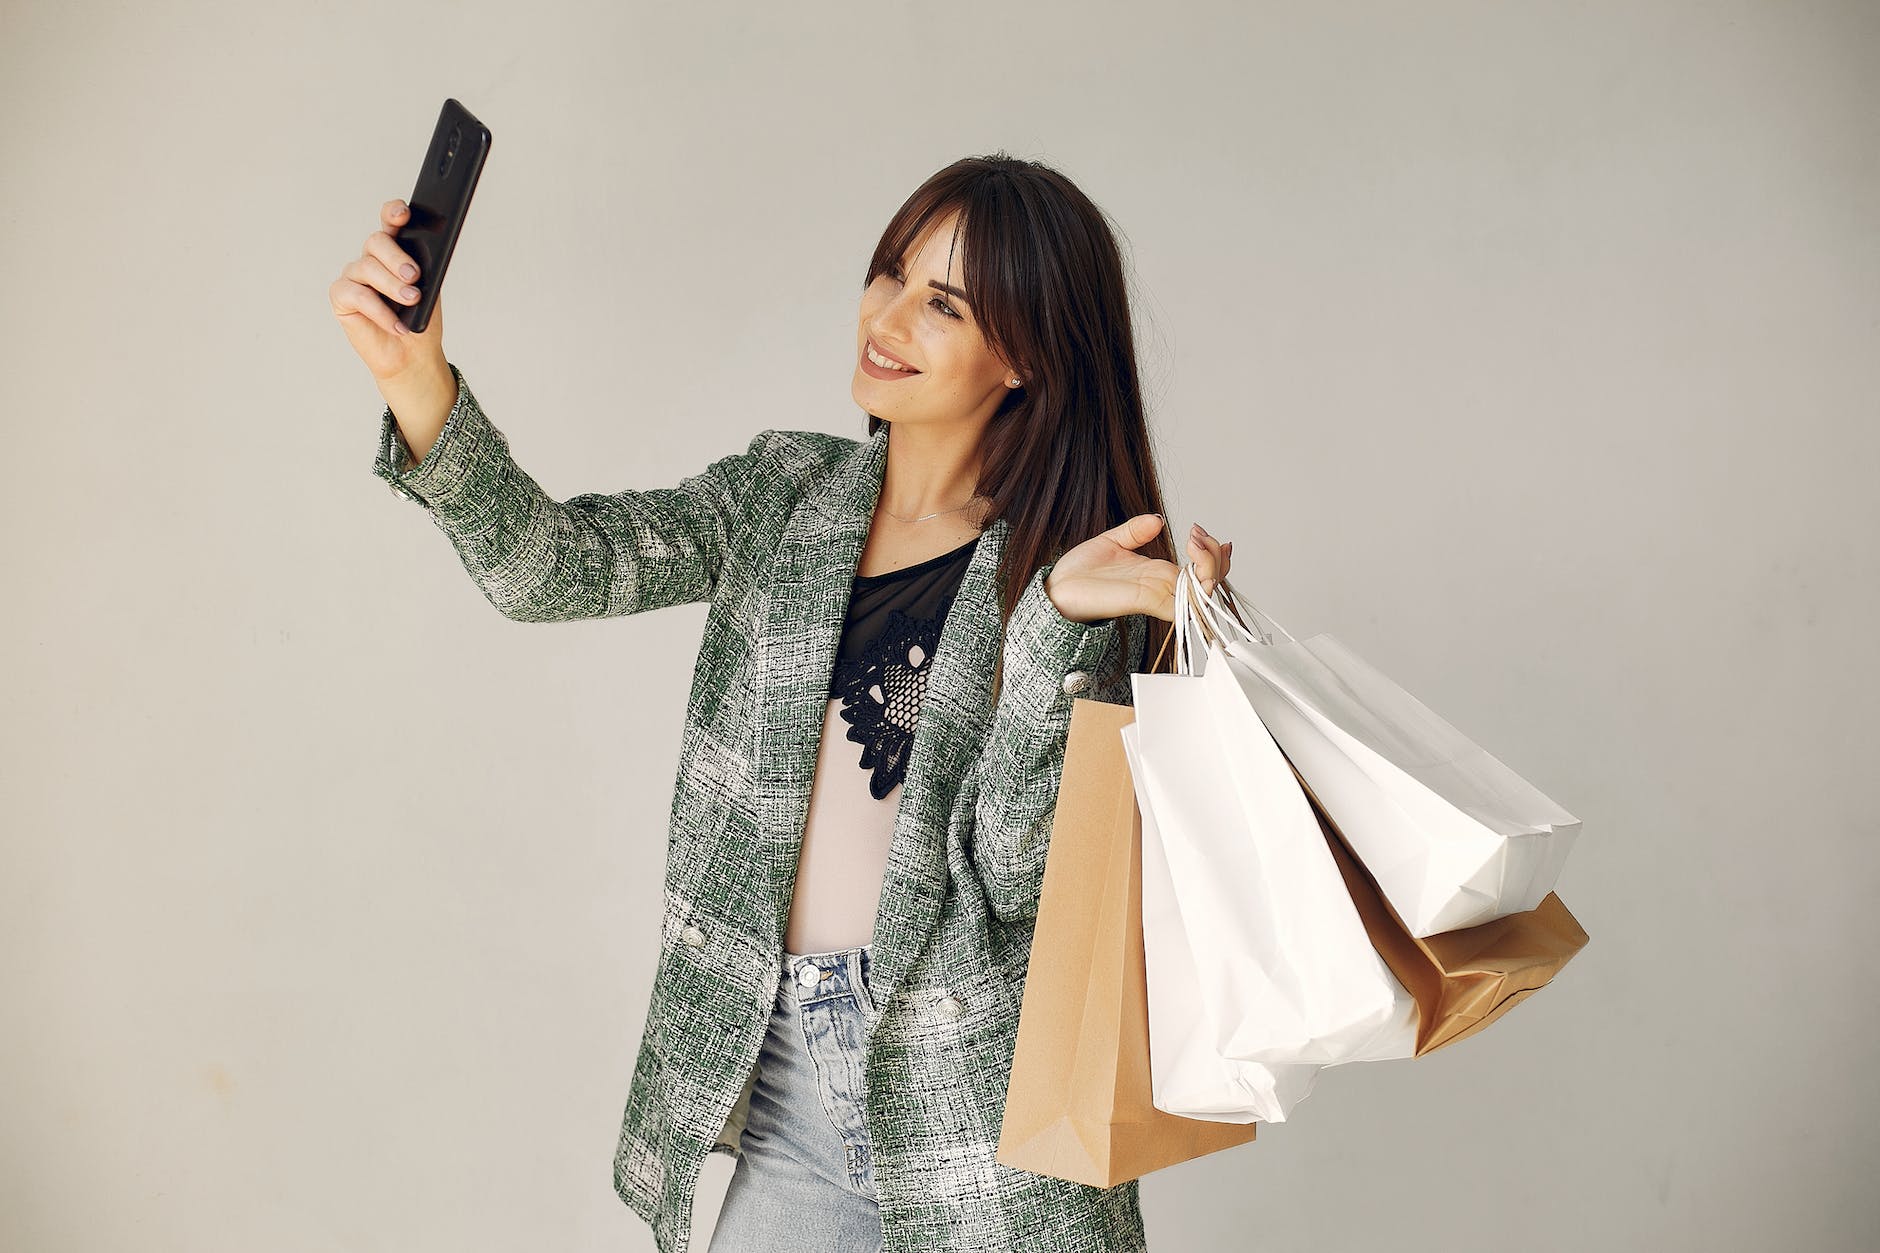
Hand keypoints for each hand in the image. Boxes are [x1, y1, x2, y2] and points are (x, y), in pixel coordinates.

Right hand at [329, 197, 447, 383]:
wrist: (412, 354)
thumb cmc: (420, 319)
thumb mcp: (430, 290)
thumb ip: (424, 268)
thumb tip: (424, 256)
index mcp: (395, 250)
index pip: (390, 222)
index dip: (393, 213)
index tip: (403, 213)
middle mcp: (371, 258)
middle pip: (376, 242)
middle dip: (396, 258)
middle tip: (414, 276)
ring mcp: (354, 275)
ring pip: (367, 267)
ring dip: (392, 285)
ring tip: (411, 301)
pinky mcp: (341, 296)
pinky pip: (357, 295)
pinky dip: (379, 311)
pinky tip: (397, 325)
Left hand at [1043, 515, 1233, 623]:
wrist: (1056, 589)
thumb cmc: (1079, 574)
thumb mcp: (1111, 542)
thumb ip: (1135, 531)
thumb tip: (1157, 519)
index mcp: (1158, 574)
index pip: (1201, 570)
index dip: (1212, 553)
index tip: (1199, 529)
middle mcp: (1163, 587)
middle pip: (1211, 581)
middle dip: (1216, 556)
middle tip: (1198, 534)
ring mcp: (1156, 597)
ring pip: (1203, 594)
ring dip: (1210, 566)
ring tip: (1196, 542)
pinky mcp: (1144, 602)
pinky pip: (1180, 606)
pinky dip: (1194, 591)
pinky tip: (1192, 567)